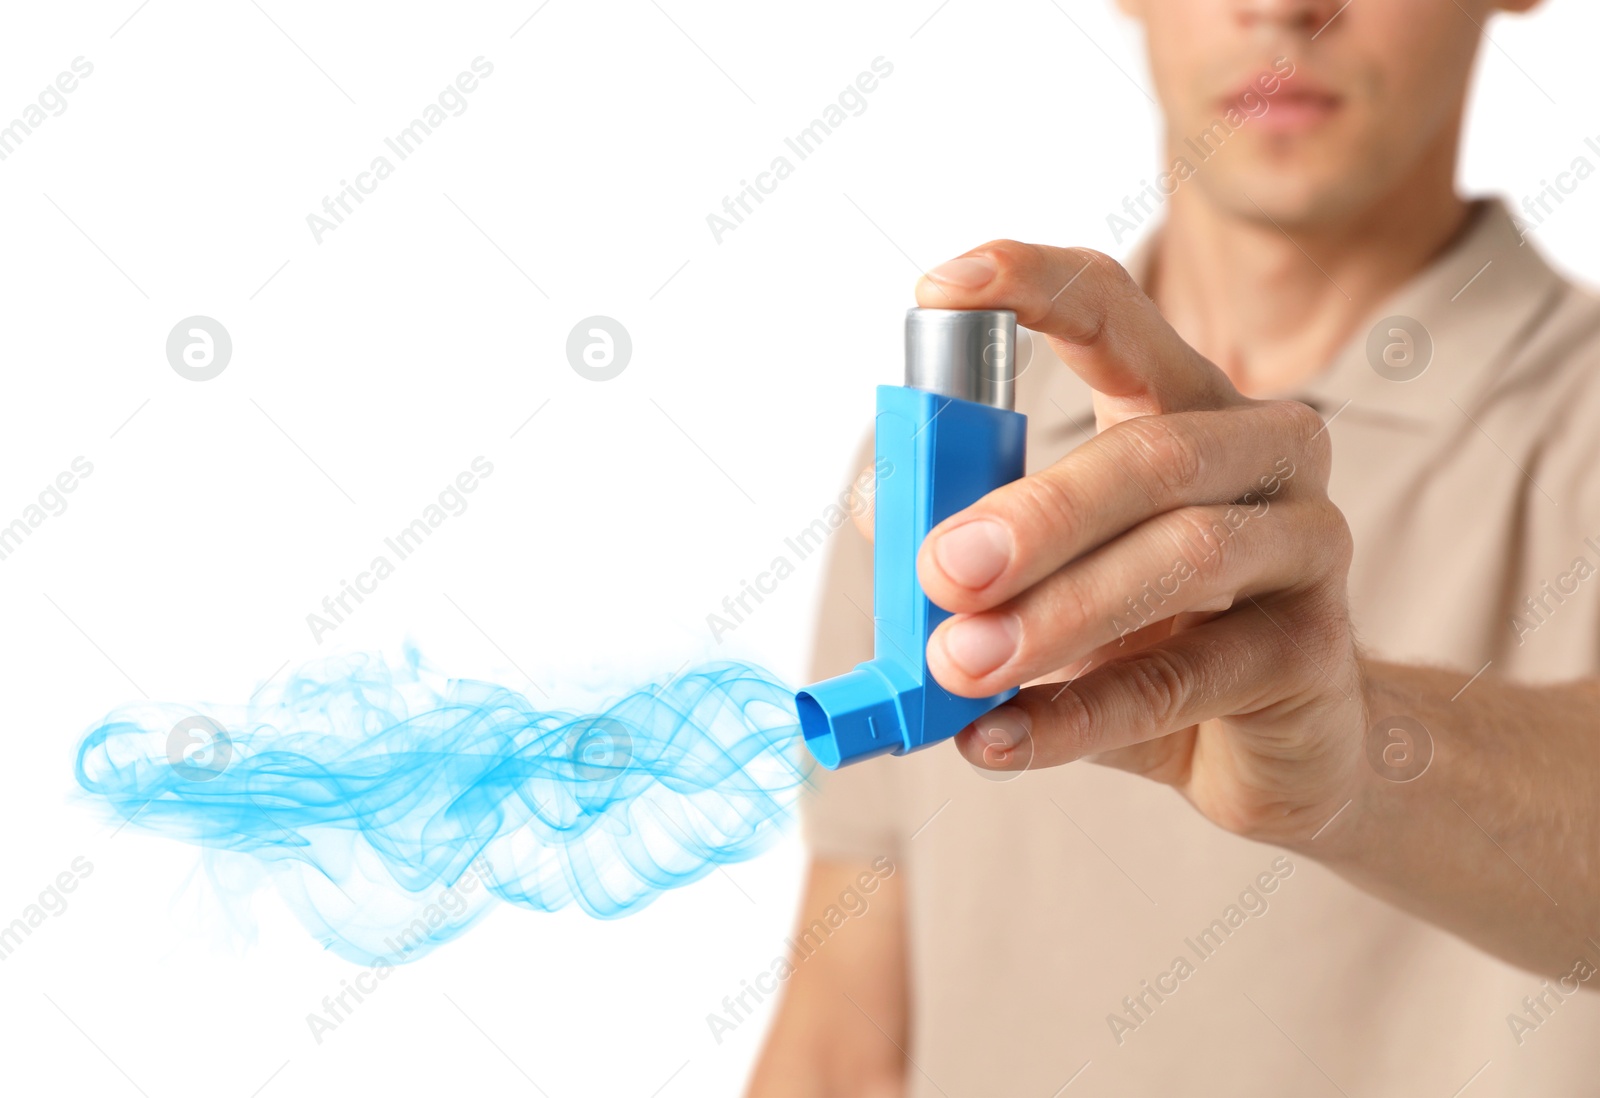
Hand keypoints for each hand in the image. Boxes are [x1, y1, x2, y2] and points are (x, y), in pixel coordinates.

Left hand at [902, 242, 1367, 846]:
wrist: (1276, 749)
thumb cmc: (1145, 634)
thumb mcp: (1050, 573)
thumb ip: (968, 531)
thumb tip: (872, 508)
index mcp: (1186, 403)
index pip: (1117, 311)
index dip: (1033, 286)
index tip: (938, 288)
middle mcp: (1263, 451)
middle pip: (1153, 453)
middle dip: (1037, 512)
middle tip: (941, 569)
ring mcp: (1307, 546)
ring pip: (1184, 558)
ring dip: (1056, 616)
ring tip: (958, 666)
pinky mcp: (1313, 653)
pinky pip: (1185, 680)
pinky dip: (1079, 716)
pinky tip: (996, 740)